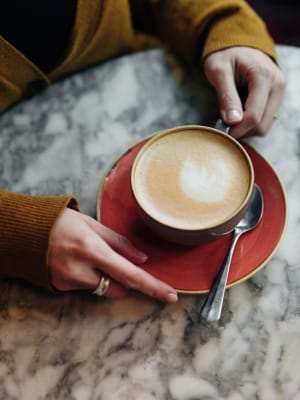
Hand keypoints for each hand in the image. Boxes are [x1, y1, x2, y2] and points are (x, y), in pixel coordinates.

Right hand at [48, 208, 177, 302]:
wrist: (27, 232)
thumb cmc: (63, 222)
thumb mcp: (93, 225)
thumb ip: (119, 243)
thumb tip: (142, 259)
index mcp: (92, 248)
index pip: (129, 273)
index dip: (152, 286)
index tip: (170, 296)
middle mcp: (81, 269)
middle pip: (119, 289)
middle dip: (123, 280)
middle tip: (113, 261)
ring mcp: (70, 281)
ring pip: (102, 290)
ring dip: (104, 279)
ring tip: (88, 258)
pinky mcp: (62, 288)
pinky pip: (86, 289)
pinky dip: (88, 279)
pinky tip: (76, 263)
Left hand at [203, 47, 285, 137]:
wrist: (237, 45)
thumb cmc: (225, 55)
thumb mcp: (218, 71)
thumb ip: (226, 96)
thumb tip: (232, 121)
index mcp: (263, 76)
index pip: (254, 115)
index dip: (237, 130)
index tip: (221, 134)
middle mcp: (277, 85)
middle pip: (262, 125)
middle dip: (242, 131)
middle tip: (223, 126)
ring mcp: (279, 92)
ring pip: (265, 126)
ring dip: (246, 129)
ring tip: (230, 118)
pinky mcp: (276, 98)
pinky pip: (265, 120)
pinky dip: (251, 124)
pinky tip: (239, 114)